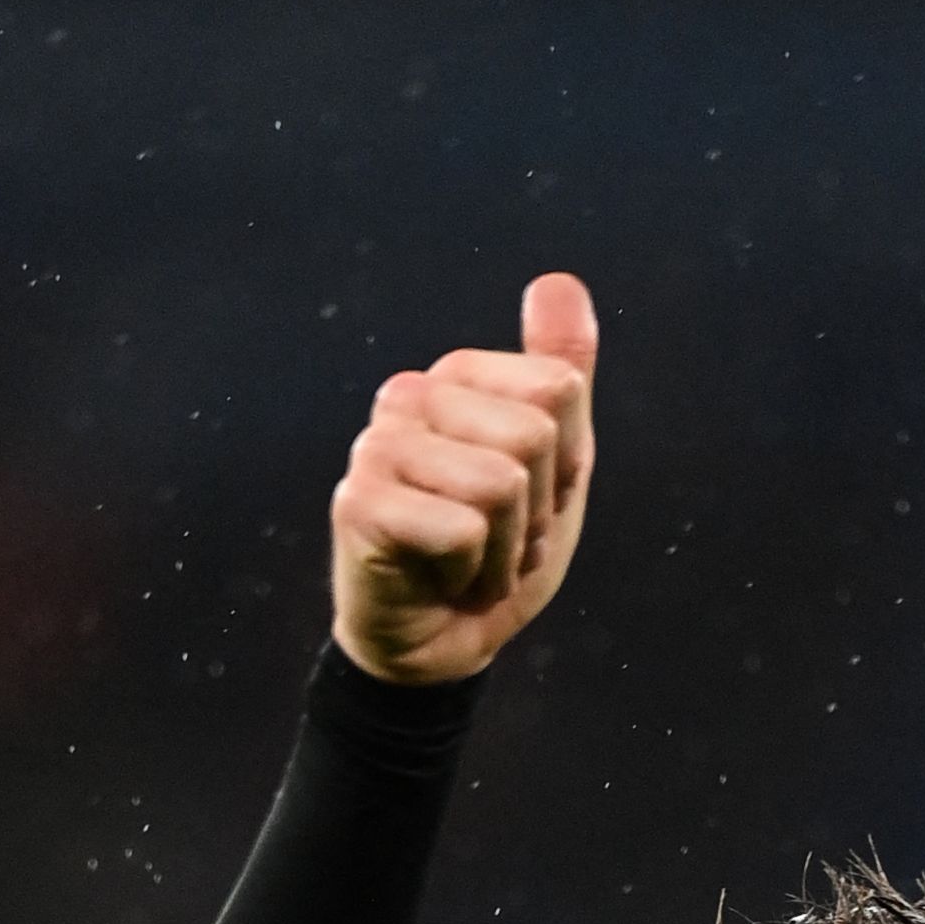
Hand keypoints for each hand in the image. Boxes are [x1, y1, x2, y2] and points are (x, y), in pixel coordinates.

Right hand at [330, 271, 600, 684]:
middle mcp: (408, 397)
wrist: (443, 641)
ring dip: (505, 550)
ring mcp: (376, 447)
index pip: (558, 389)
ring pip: (500, 484)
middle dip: (536, 510)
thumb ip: (560, 372)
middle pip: (534, 435)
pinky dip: (469, 573)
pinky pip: (461, 530)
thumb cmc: (495, 551)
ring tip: (469, 561)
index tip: (529, 500)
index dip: (566, 464)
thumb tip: (558, 281)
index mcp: (455, 378)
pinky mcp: (358, 504)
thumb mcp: (554, 464)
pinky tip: (439, 579)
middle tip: (497, 539)